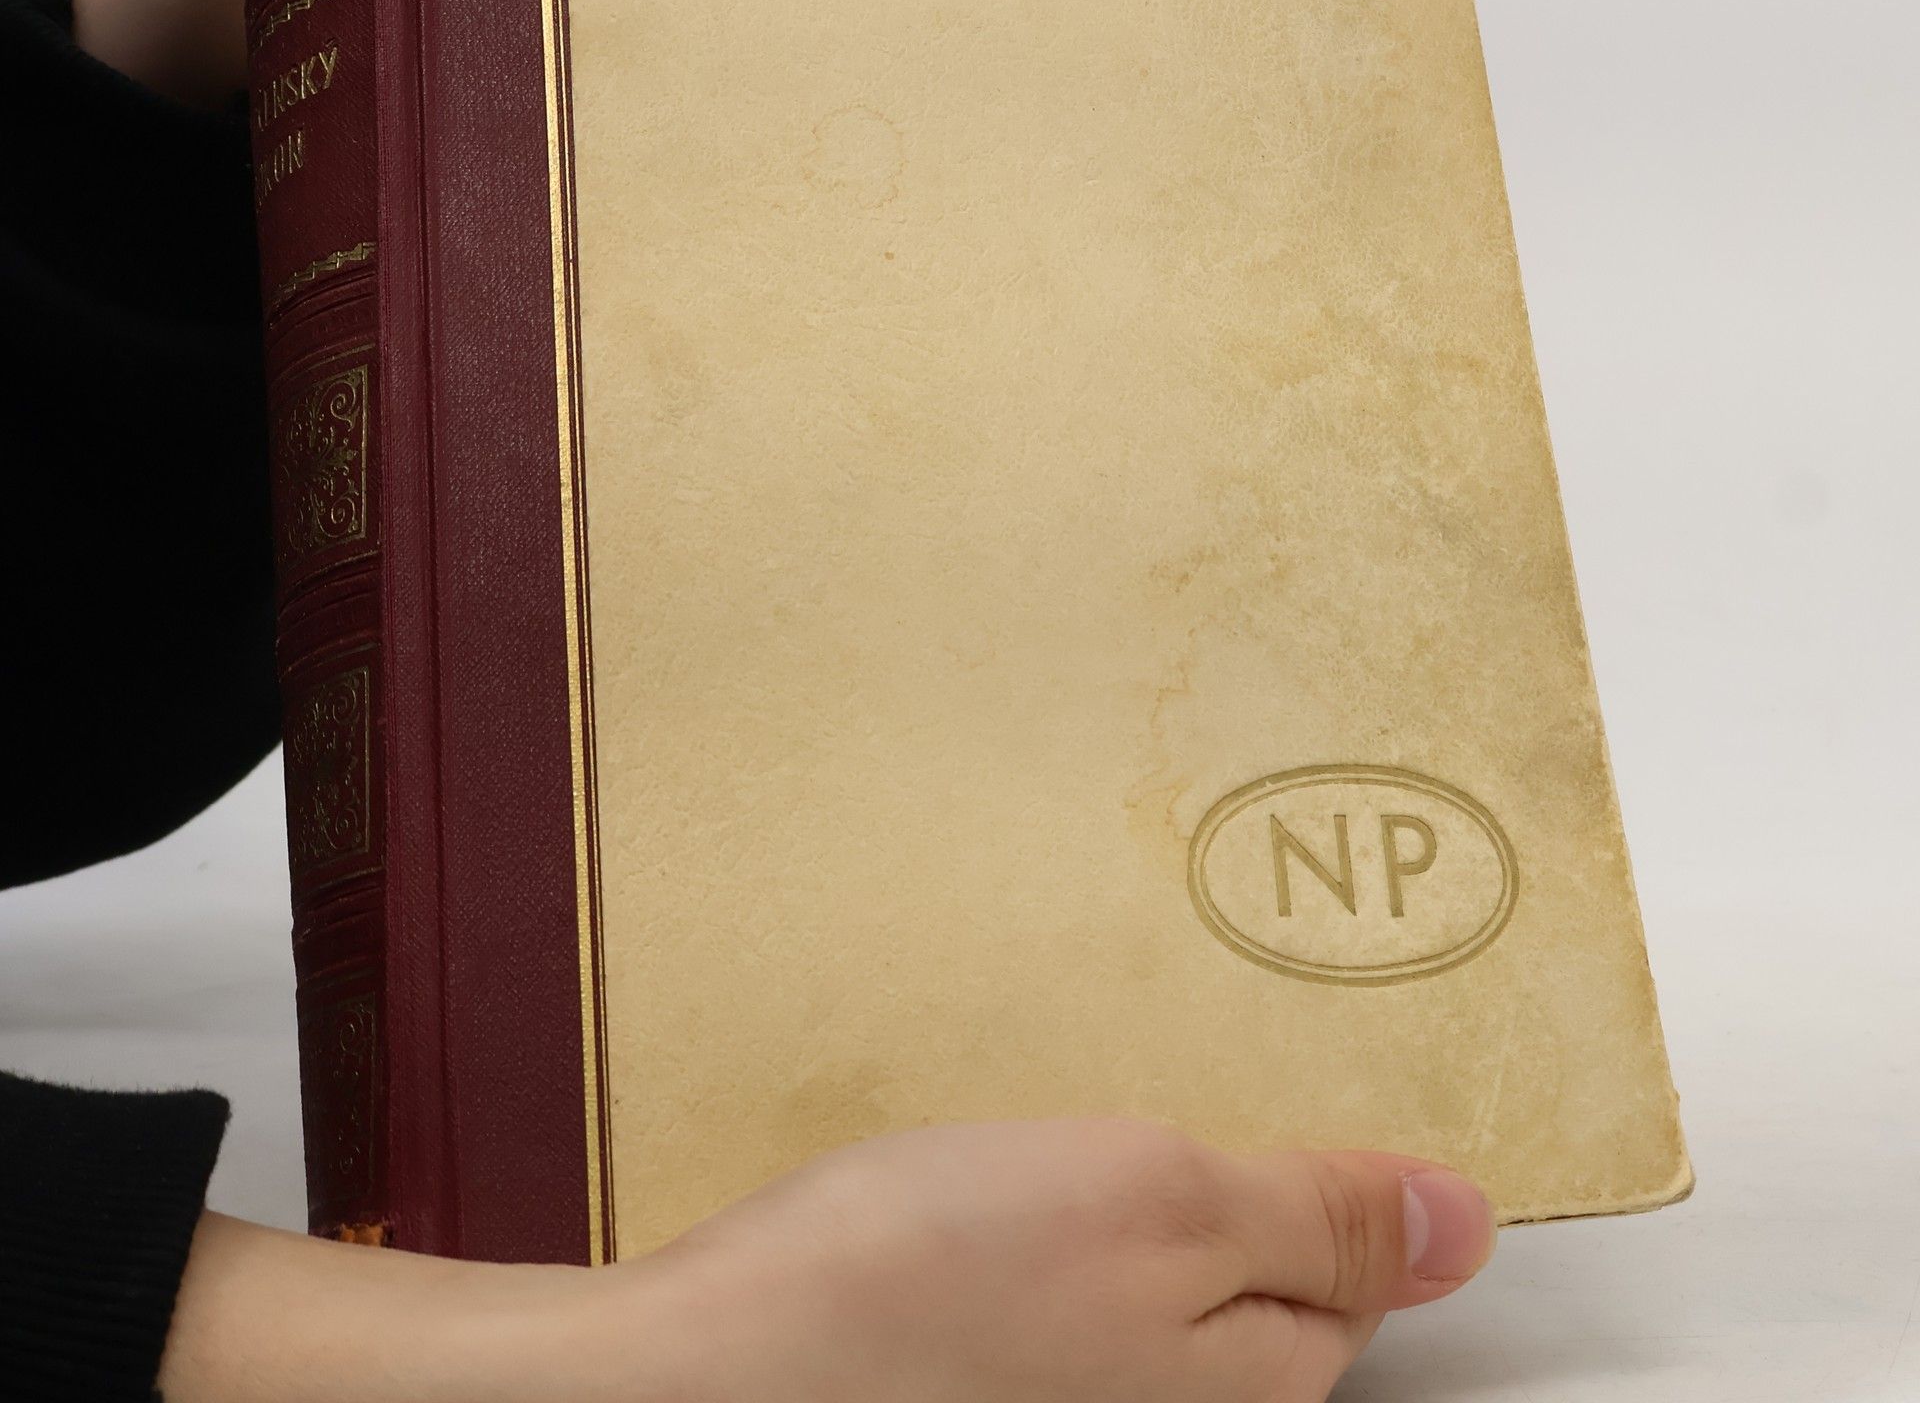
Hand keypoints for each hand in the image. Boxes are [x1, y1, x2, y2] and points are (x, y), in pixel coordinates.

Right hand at [159, 1120, 1493, 1401]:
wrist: (715, 1365)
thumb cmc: (924, 1287)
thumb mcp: (1161, 1205)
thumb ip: (1316, 1214)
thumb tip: (1466, 1220)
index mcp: (1241, 1388)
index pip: (1348, 1288)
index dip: (1321, 1175)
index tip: (1277, 1092)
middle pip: (1249, 1300)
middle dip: (1220, 1188)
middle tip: (1146, 1092)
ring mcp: (1063, 1397)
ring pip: (1145, 1291)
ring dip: (1118, 1196)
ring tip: (1056, 1124)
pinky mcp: (972, 1374)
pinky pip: (1056, 1295)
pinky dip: (1040, 1223)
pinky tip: (985, 1175)